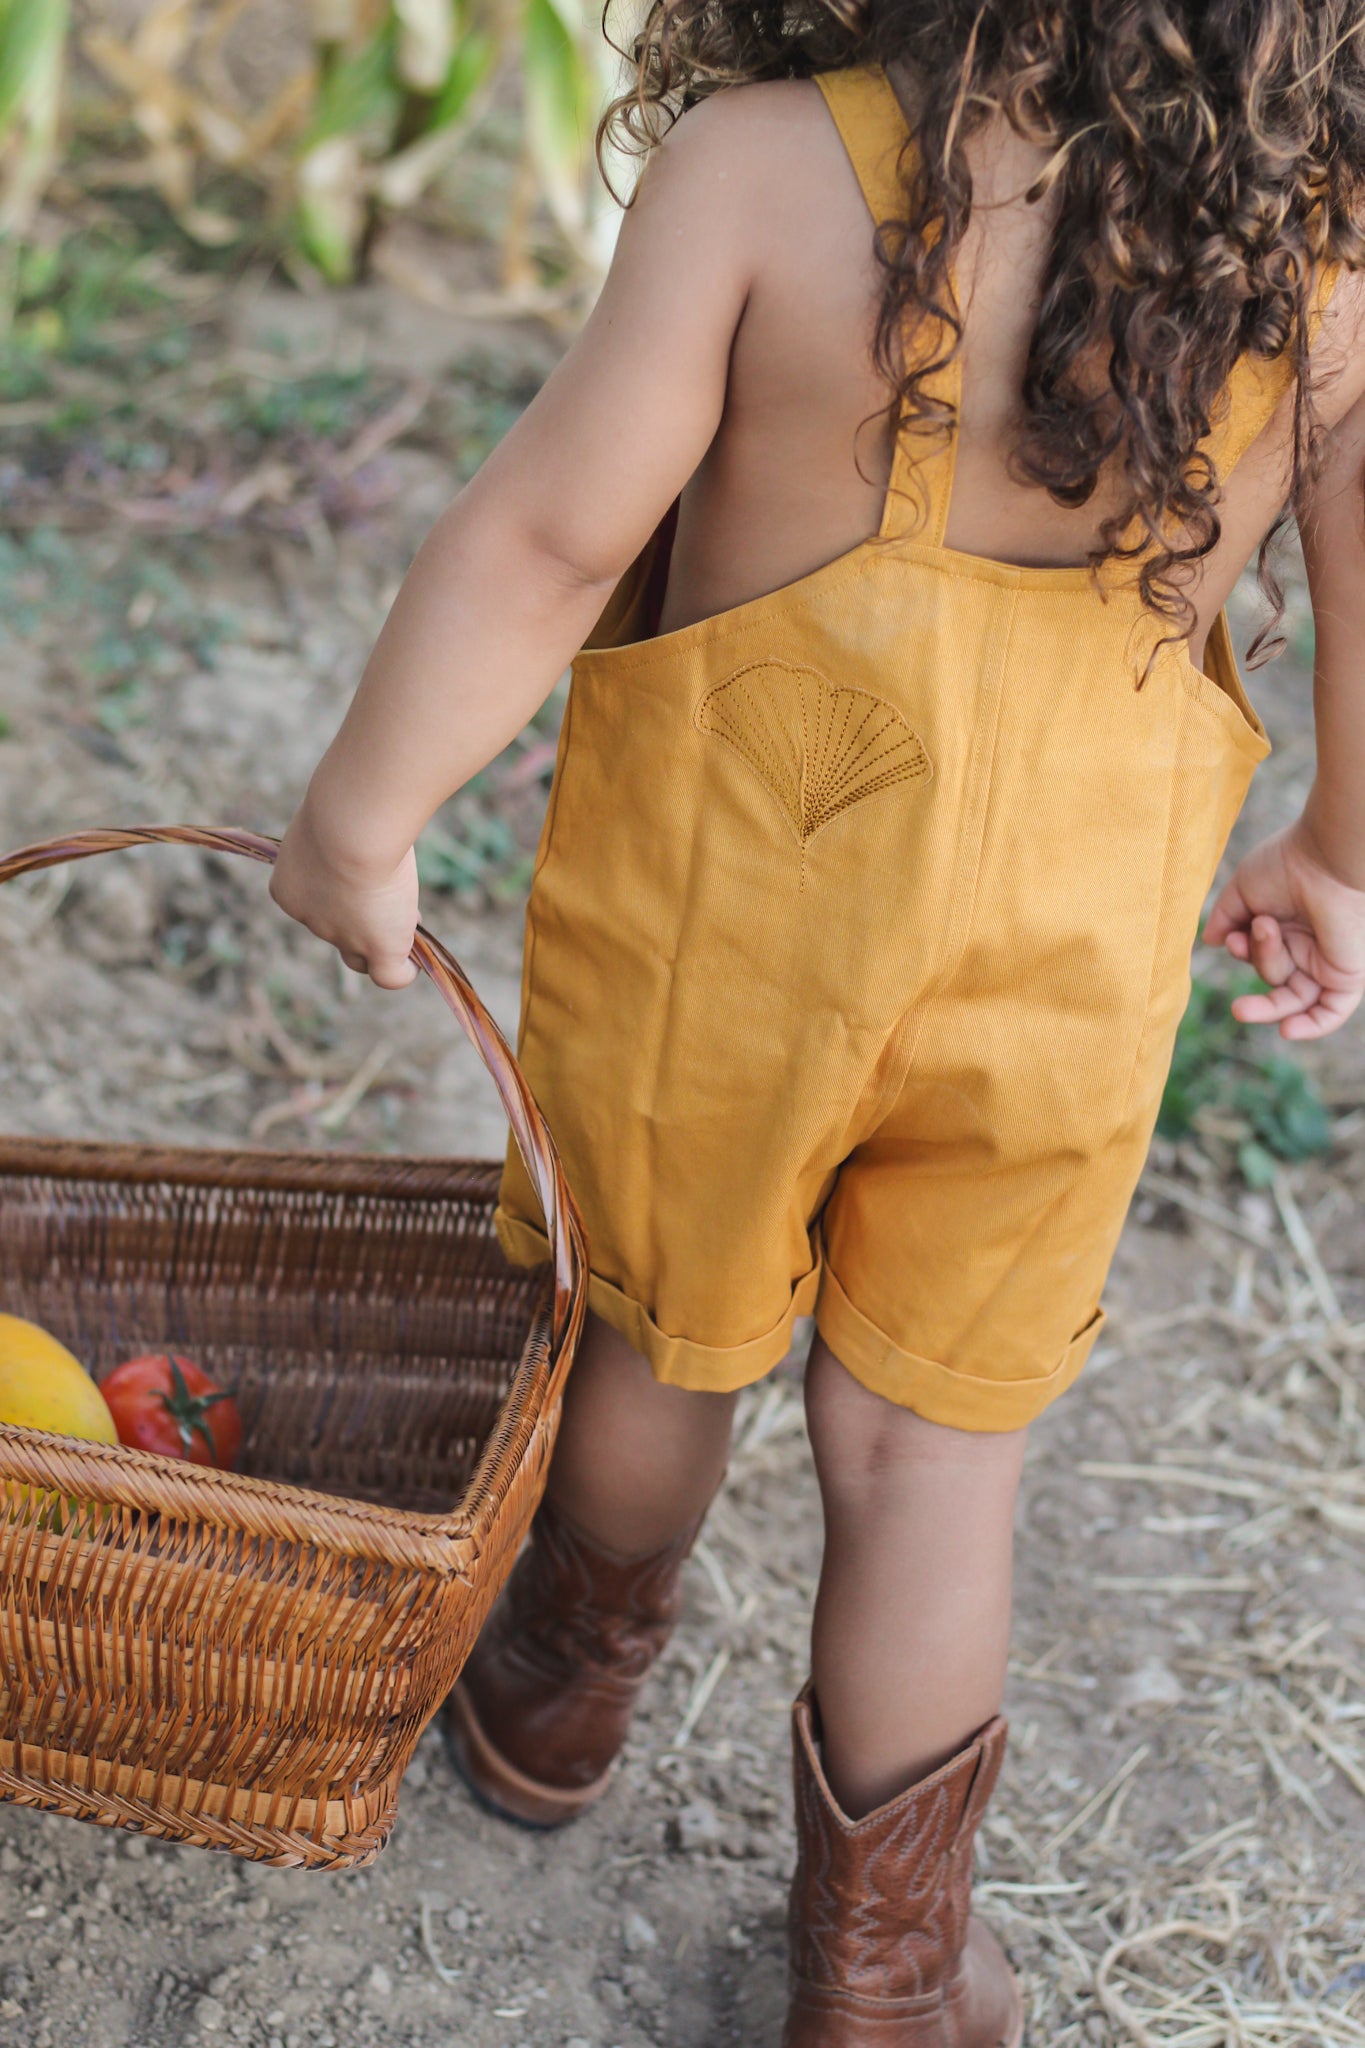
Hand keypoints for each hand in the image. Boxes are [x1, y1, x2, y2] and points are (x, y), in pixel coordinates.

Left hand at [270, 798, 419, 990]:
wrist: (351, 825)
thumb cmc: (341, 811)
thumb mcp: (333, 823)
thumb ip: (343, 841)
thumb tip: (368, 850)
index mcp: (289, 890)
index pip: (317, 904)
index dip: (343, 894)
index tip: (364, 874)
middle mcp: (312, 920)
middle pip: (339, 931)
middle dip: (365, 919)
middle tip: (391, 898)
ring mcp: (345, 938)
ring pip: (362, 955)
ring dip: (383, 941)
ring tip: (407, 921)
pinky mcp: (377, 948)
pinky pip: (389, 976)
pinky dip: (402, 972)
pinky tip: (413, 963)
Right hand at [1202, 819, 1364, 1039]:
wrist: (1326, 858)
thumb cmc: (1287, 864)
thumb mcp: (1243, 891)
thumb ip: (1225, 917)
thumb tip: (1212, 941)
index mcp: (1285, 924)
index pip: (1258, 956)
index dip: (1243, 953)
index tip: (1235, 937)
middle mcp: (1308, 944)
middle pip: (1275, 981)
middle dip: (1257, 985)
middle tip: (1238, 994)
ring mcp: (1327, 962)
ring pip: (1294, 996)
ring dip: (1269, 1003)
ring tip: (1243, 1002)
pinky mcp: (1347, 974)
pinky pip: (1331, 1011)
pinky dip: (1311, 1025)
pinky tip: (1287, 1031)